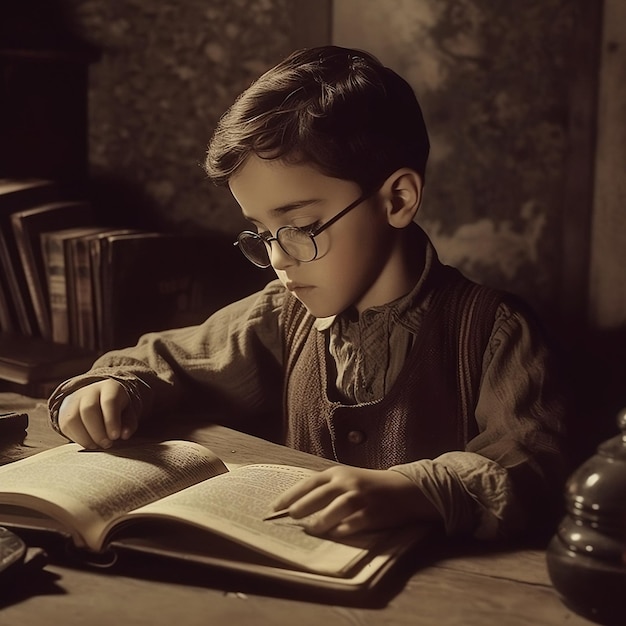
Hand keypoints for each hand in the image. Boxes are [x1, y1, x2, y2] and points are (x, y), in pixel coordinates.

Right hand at [57, 380, 136, 449]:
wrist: (97, 400)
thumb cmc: (117, 409)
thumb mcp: (128, 413)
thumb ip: (129, 423)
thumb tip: (124, 435)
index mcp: (110, 387)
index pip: (109, 401)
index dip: (111, 420)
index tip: (115, 436)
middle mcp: (90, 391)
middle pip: (89, 409)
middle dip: (98, 431)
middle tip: (107, 444)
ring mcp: (74, 400)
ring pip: (74, 418)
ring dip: (86, 437)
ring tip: (98, 445)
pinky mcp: (64, 412)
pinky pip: (66, 426)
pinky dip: (78, 439)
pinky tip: (89, 443)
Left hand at [270, 466, 439, 536]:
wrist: (403, 489)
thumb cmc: (368, 486)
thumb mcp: (346, 480)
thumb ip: (326, 490)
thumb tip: (297, 507)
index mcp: (337, 473)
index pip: (309, 484)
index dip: (291, 495)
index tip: (275, 508)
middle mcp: (347, 482)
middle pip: (319, 495)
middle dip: (302, 507)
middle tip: (290, 517)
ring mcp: (361, 496)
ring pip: (336, 508)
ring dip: (322, 521)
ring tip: (311, 530)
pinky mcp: (373, 512)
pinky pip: (355, 522)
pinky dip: (343, 530)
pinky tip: (335, 534)